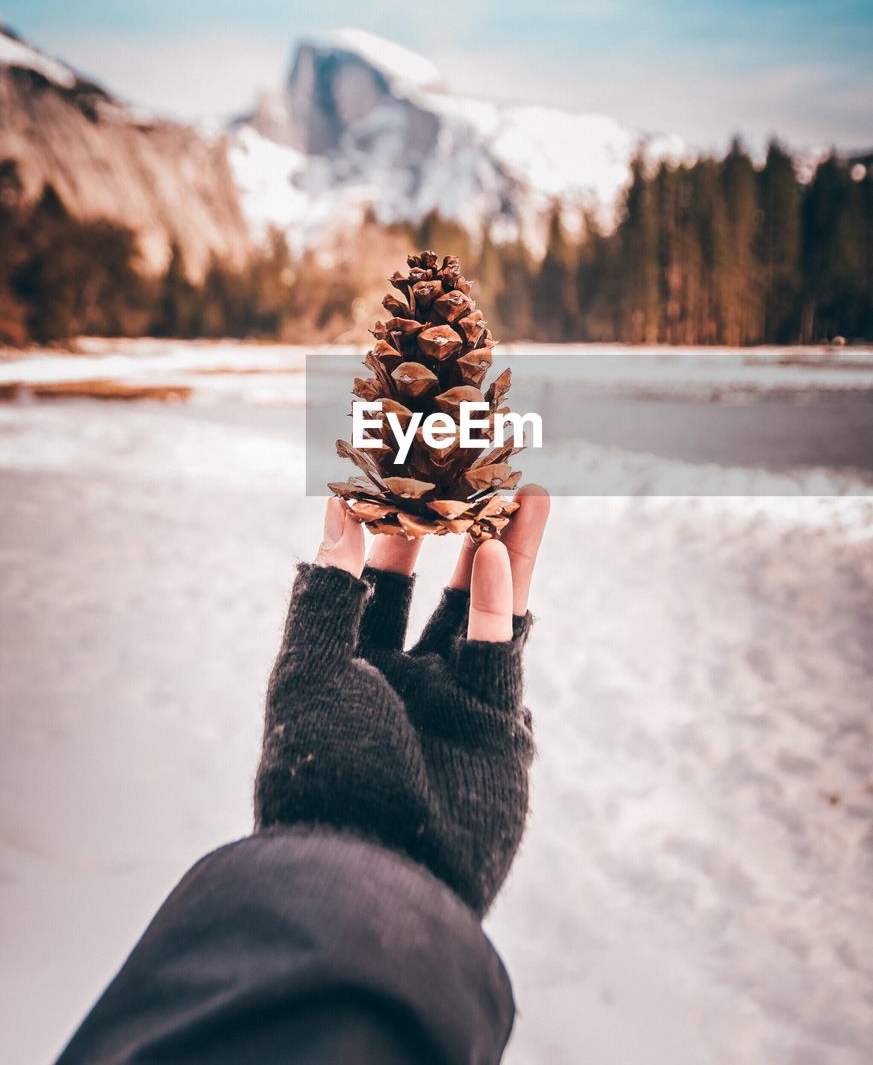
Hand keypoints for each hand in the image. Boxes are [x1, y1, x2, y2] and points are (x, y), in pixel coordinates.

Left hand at [254, 485, 548, 914]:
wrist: (373, 879)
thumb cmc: (325, 776)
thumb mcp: (310, 676)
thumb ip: (325, 595)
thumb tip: (332, 513)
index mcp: (344, 671)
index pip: (367, 583)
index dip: (383, 527)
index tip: (402, 469)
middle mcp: (398, 682)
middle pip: (430, 589)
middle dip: (453, 532)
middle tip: (476, 472)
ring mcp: (450, 704)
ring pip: (479, 611)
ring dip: (502, 553)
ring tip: (530, 494)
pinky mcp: (495, 729)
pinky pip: (498, 654)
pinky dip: (498, 604)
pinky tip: (499, 553)